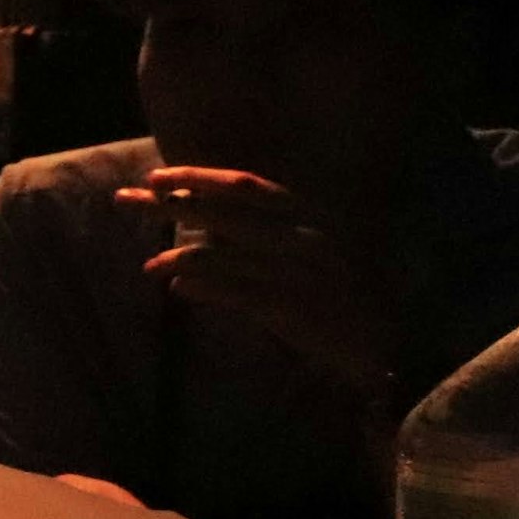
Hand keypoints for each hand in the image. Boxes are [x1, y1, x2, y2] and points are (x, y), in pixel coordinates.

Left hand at [117, 166, 396, 396]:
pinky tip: (176, 289)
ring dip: (180, 257)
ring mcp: (300, 271)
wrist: (390, 342)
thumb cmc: (341, 296)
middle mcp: (304, 236)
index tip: (157, 177)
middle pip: (228, 212)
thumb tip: (197, 228)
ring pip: (227, 255)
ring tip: (149, 264)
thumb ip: (257, 238)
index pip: (246, 187)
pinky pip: (238, 293)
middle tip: (127, 198)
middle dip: (174, 203)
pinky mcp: (295, 308)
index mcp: (308, 216)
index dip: (199, 178)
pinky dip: (204, 289)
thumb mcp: (303, 254)